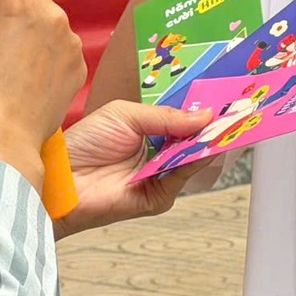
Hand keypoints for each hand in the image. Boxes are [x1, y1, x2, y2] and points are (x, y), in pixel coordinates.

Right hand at [0, 0, 84, 185]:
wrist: (0, 140)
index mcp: (20, 2)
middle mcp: (53, 16)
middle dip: (16, 7)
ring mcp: (70, 43)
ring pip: (49, 23)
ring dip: (33, 33)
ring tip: (9, 64)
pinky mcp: (79, 68)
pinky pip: (61, 49)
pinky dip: (46, 57)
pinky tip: (27, 80)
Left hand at [54, 101, 216, 236]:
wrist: (61, 177)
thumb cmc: (84, 144)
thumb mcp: (126, 116)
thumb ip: (166, 116)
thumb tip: (205, 116)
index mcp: (149, 132)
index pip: (183, 121)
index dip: (201, 111)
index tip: (223, 98)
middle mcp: (157, 156)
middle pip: (193, 141)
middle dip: (211, 125)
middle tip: (234, 109)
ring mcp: (160, 177)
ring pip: (193, 158)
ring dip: (208, 141)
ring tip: (225, 122)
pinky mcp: (158, 197)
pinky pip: (182, 176)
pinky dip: (195, 160)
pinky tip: (203, 144)